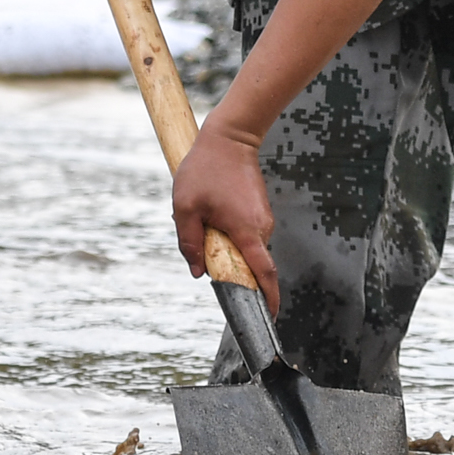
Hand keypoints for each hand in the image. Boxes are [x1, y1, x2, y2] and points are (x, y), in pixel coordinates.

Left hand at [171, 119, 279, 313]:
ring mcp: (263, 219)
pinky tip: (212, 212)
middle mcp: (262, 228)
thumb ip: (189, 242)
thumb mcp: (185, 207)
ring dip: (226, 248)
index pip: (264, 274)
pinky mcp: (259, 211)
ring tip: (205, 219)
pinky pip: (246, 235)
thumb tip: (198, 272)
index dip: (268, 299)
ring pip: (246, 248)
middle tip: (207, 256)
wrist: (229, 137)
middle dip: (231, 270)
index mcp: (247, 231)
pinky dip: (230, 236)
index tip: (268, 318)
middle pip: (251, 264)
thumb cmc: (205, 169)